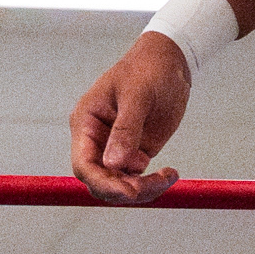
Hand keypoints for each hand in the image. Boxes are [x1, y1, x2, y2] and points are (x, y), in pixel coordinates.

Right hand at [69, 31, 191, 203]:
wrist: (170, 62)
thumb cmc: (149, 70)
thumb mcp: (138, 94)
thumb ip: (127, 128)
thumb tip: (115, 163)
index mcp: (86, 122)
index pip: (83, 163)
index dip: (102, 182)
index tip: (128, 191)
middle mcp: (96, 139)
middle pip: (99, 180)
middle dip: (125, 189)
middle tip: (156, 183)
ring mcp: (115, 148)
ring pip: (118, 184)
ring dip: (142, 189)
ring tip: (169, 176)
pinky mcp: (135, 152)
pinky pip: (136, 178)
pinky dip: (151, 183)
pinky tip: (170, 174)